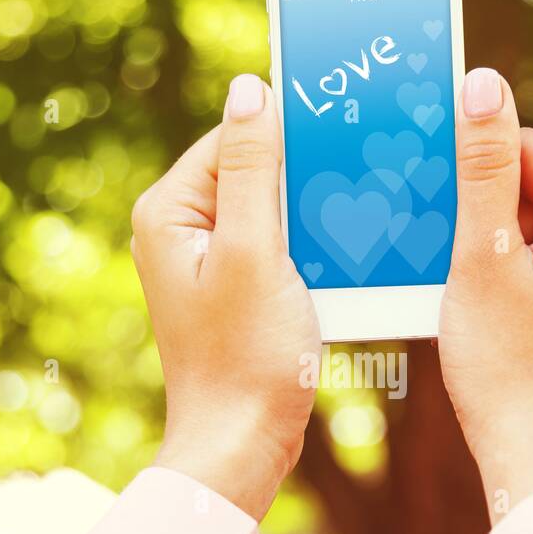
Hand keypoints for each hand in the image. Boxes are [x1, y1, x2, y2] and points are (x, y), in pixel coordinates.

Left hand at [131, 74, 320, 520]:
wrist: (243, 444)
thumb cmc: (246, 356)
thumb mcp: (254, 251)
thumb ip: (252, 168)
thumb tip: (251, 89)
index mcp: (170, 212)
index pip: (235, 137)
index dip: (290, 130)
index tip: (347, 126)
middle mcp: (180, 231)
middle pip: (254, 169)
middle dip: (305, 172)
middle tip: (362, 169)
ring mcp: (207, 262)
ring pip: (272, 208)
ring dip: (313, 210)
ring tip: (359, 213)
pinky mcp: (236, 290)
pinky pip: (278, 245)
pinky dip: (310, 245)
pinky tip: (347, 251)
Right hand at [439, 67, 532, 522]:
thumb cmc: (508, 368)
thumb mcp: (481, 257)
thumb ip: (481, 167)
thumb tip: (482, 86)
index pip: (530, 150)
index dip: (468, 162)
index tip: (419, 170)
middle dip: (477, 205)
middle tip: (425, 229)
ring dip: (485, 240)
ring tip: (446, 272)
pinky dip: (505, 269)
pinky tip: (468, 295)